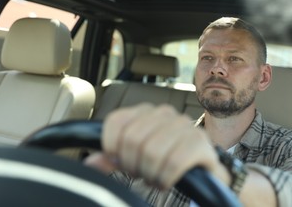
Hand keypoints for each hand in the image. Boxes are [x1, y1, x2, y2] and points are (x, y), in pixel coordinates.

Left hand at [85, 103, 229, 188]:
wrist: (201, 168)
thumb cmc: (165, 159)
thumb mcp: (135, 157)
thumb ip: (112, 158)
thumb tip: (91, 162)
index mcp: (145, 111)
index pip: (116, 121)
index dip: (112, 147)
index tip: (120, 161)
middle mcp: (165, 113)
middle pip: (132, 139)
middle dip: (133, 165)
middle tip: (141, 173)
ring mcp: (184, 125)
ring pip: (151, 152)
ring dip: (150, 174)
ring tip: (155, 178)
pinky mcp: (200, 142)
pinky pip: (173, 163)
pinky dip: (165, 178)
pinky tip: (166, 181)